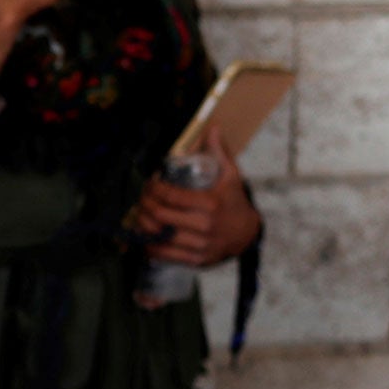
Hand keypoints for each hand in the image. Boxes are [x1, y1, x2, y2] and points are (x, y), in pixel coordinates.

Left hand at [130, 125, 261, 267]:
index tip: (151, 182)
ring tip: (140, 213)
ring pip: (159, 236)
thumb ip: (220, 153)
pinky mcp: (196, 260)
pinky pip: (165, 255)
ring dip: (143, 224)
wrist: (248, 234)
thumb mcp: (231, 176)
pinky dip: (150, 246)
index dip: (153, 188)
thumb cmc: (234, 202)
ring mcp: (199, 245)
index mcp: (210, 203)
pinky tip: (146, 236)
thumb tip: (212, 128)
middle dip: (144, 204)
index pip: (170, 196)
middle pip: (159, 216)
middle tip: (143, 197)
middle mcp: (204, 226)